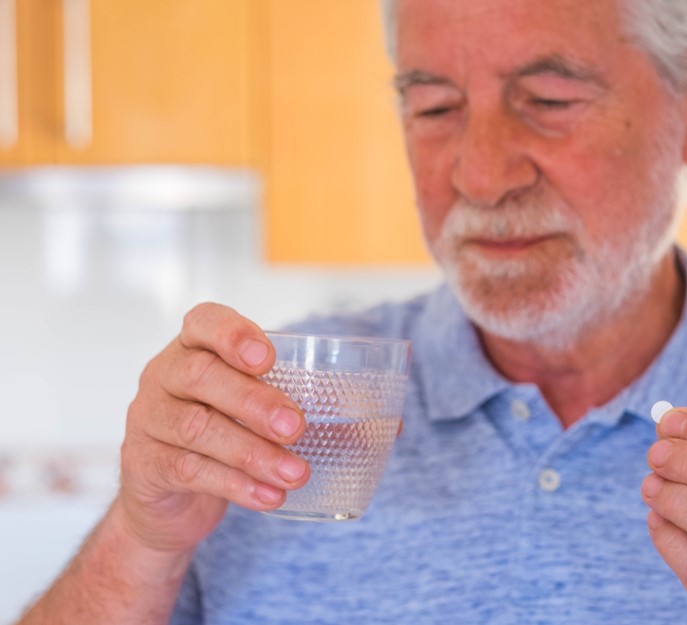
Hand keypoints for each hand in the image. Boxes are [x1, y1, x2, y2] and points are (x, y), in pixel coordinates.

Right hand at [116, 303, 309, 552]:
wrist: (170, 500)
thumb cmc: (228, 435)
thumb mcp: (262, 413)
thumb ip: (319, 411)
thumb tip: (393, 427)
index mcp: (196, 347)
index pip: (204, 322)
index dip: (234, 334)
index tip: (268, 358)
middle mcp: (165, 374)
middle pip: (201, 376)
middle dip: (254, 401)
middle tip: (297, 427)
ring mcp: (149, 419)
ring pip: (197, 428)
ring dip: (253, 452)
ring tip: (295, 473)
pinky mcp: (145, 465)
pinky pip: (188, 471)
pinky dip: (236, 485)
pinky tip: (270, 498)